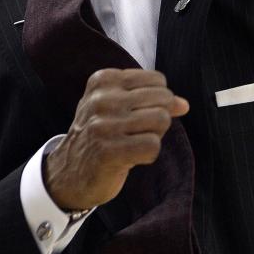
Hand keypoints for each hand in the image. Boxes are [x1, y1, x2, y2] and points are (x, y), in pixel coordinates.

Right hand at [43, 68, 189, 210]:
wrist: (69, 173)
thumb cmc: (100, 135)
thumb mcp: (118, 108)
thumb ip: (152, 100)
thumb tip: (184, 104)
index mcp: (103, 80)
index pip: (157, 81)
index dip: (158, 101)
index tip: (137, 114)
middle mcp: (101, 98)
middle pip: (163, 99)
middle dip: (159, 118)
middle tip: (138, 132)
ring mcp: (104, 125)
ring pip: (161, 120)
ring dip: (154, 136)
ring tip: (134, 143)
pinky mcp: (109, 151)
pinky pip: (153, 146)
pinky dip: (149, 155)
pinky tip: (131, 158)